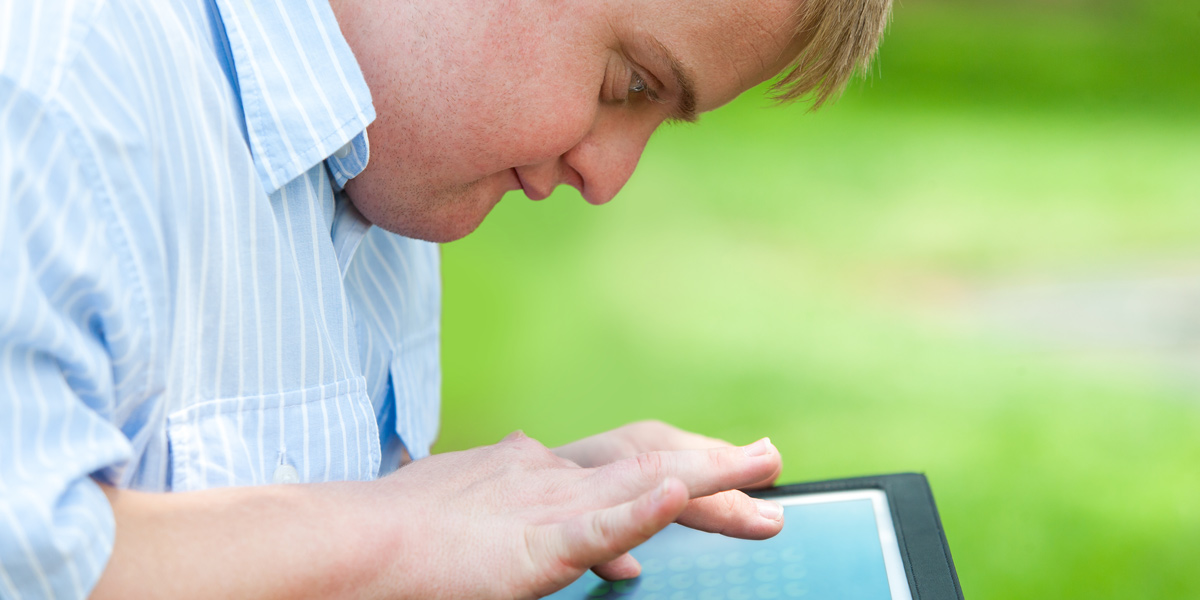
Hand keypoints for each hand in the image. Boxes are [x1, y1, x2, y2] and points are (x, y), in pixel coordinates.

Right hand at [374, 429, 781, 598]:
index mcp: (541, 472)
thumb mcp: (498, 536)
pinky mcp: (534, 543)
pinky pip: (599, 522)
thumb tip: (628, 562)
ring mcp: (546, 505)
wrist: (351, 546)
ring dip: (706, 476)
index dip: (685, 458)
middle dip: (714, 465)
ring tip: (759, 467)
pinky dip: (643, 507)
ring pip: (640, 480)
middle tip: (770, 466)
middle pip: (649, 457)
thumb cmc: (407, 545)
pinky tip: (678, 489)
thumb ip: (566, 541)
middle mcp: (553, 475)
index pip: (630, 455)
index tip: (733, 468)